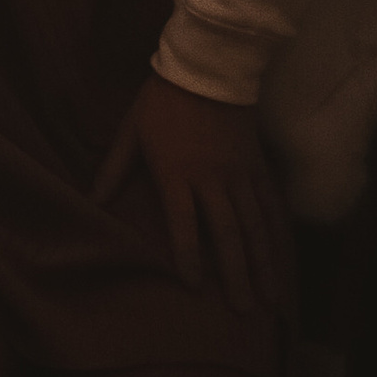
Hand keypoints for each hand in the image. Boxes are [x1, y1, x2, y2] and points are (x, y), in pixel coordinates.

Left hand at [94, 73, 288, 315]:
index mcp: (176, 174)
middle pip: (227, 234)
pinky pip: (271, 204)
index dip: (189, 257)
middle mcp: (212, 180)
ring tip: (272, 297)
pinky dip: (279, 232)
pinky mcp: (257, 165)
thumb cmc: (162, 100)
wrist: (207, 66)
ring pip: (255, 225)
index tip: (195, 288)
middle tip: (244, 311)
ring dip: (264, 263)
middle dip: (236, 274)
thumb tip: (91, 202)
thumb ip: (113, 170)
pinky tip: (284, 257)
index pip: (184, 224)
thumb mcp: (130, 131)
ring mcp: (239, 174)